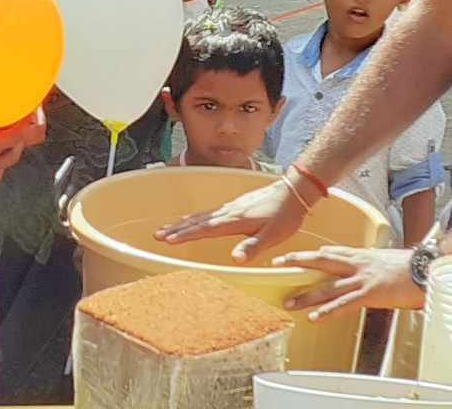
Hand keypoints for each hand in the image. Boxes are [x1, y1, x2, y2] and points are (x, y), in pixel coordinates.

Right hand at [0, 109, 45, 186]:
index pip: (17, 135)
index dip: (27, 121)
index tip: (30, 110)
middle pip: (18, 148)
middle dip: (23, 132)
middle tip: (21, 118)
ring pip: (11, 160)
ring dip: (14, 145)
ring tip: (9, 131)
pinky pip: (0, 171)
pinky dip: (3, 159)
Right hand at [156, 177, 308, 264]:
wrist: (294, 191)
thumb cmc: (285, 215)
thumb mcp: (273, 235)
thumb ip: (253, 246)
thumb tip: (235, 258)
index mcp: (235, 220)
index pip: (205, 229)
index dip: (185, 235)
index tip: (167, 240)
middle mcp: (229, 212)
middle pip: (197, 221)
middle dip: (176, 229)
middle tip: (158, 235)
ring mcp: (231, 207)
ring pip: (202, 215)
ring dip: (183, 222)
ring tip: (167, 228)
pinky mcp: (235, 205)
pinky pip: (210, 212)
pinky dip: (196, 216)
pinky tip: (193, 219)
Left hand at [273, 246, 424, 320]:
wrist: (428, 269)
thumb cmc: (412, 268)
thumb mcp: (387, 261)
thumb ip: (372, 264)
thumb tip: (368, 267)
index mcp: (362, 255)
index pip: (330, 252)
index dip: (311, 255)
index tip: (295, 257)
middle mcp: (358, 263)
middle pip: (320, 260)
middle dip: (297, 261)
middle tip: (277, 264)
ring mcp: (362, 278)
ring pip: (327, 286)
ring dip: (306, 295)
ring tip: (289, 303)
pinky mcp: (370, 294)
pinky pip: (344, 304)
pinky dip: (327, 311)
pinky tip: (314, 318)